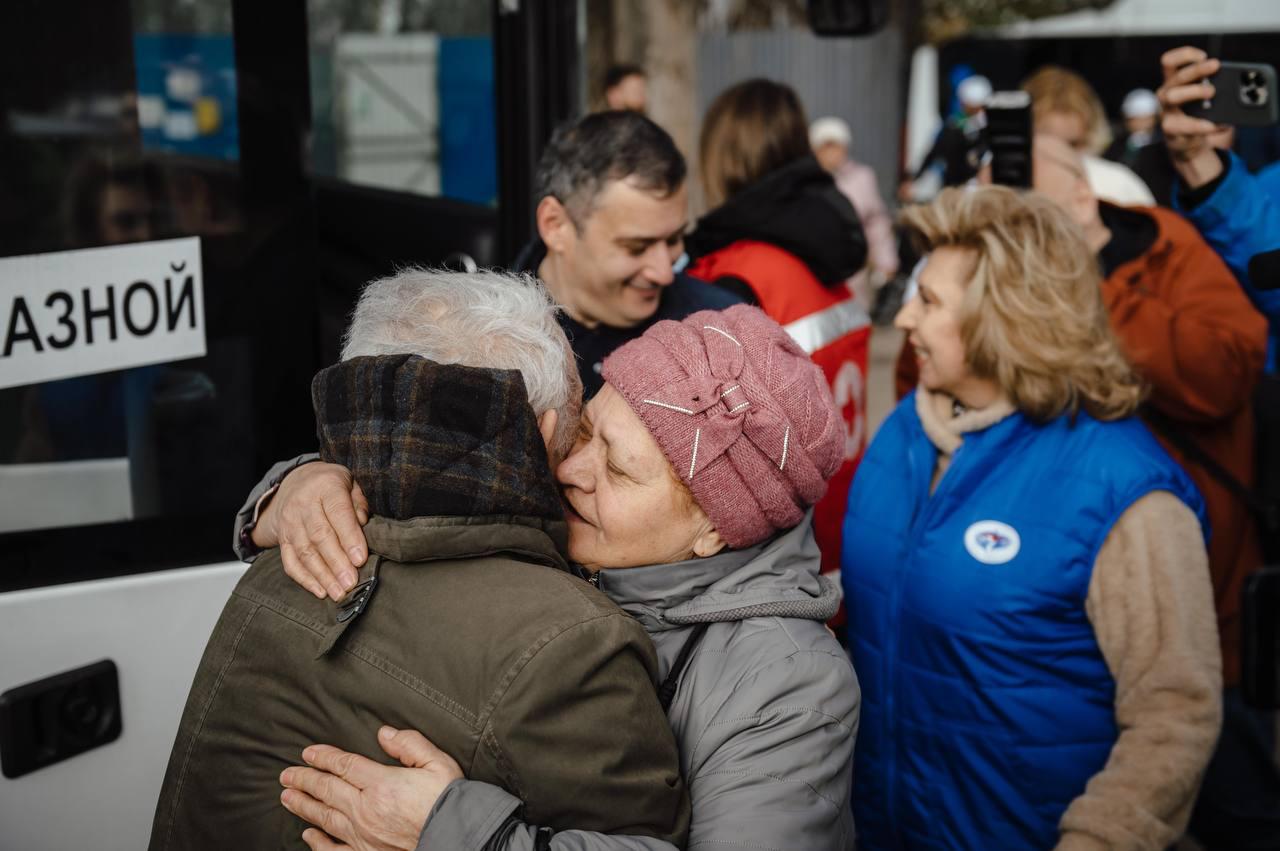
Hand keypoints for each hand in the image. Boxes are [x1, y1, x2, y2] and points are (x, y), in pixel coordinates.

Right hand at [253, 461, 370, 599]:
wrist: (297, 481)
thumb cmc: (332, 486)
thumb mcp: (351, 483)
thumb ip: (359, 503)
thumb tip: (363, 525)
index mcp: (325, 486)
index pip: (338, 513)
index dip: (350, 537)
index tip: (360, 559)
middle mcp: (303, 503)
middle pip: (319, 536)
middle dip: (336, 563)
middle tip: (351, 582)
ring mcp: (289, 522)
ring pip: (304, 552)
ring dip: (322, 576)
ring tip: (339, 592)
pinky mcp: (282, 538)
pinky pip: (290, 562)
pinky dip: (305, 579)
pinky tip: (320, 591)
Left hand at [280, 726, 463, 850]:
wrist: (458, 837)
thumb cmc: (450, 800)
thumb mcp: (437, 762)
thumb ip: (409, 744)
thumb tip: (383, 733)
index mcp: (381, 784)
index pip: (343, 765)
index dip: (323, 757)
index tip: (307, 753)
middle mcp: (366, 810)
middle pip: (327, 791)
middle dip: (304, 780)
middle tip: (286, 774)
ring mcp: (363, 836)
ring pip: (324, 818)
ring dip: (304, 806)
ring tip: (287, 797)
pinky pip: (334, 849)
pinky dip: (318, 843)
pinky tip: (307, 835)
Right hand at [1157, 46, 1225, 187]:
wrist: (1187, 144)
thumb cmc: (1195, 115)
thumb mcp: (1201, 97)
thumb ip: (1210, 86)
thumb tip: (1234, 82)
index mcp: (1172, 83)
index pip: (1169, 62)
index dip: (1185, 55)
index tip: (1203, 55)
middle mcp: (1165, 95)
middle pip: (1176, 77)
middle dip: (1197, 69)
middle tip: (1215, 66)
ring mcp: (1165, 112)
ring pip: (1173, 96)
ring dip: (1193, 90)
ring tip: (1211, 92)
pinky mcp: (1170, 130)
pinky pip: (1183, 125)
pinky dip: (1200, 124)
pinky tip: (1213, 125)